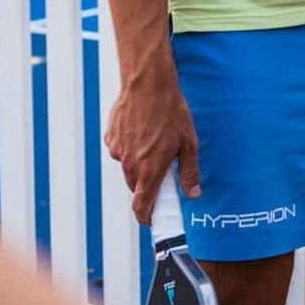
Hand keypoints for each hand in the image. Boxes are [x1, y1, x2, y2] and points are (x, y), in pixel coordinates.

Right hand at [103, 65, 199, 225]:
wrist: (148, 85)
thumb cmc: (171, 112)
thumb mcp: (188, 143)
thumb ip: (189, 172)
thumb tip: (193, 193)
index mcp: (149, 170)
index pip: (141, 206)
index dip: (146, 217)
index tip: (153, 219)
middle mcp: (130, 165)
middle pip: (137, 187)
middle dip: (149, 184)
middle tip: (164, 169)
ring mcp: (118, 151)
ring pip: (129, 169)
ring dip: (141, 164)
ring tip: (155, 142)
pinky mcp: (111, 139)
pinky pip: (122, 152)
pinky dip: (131, 148)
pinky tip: (143, 131)